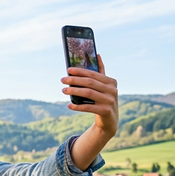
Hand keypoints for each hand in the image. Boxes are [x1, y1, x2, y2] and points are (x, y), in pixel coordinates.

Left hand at [63, 55, 118, 169]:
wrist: (109, 120)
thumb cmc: (103, 99)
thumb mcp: (104, 86)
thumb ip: (100, 72)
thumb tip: (97, 54)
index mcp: (111, 81)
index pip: (93, 74)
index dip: (80, 71)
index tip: (68, 70)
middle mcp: (112, 90)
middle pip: (90, 83)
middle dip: (74, 80)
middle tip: (62, 80)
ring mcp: (110, 101)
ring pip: (88, 93)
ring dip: (74, 91)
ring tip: (63, 90)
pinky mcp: (106, 111)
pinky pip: (88, 107)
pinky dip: (78, 106)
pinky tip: (69, 105)